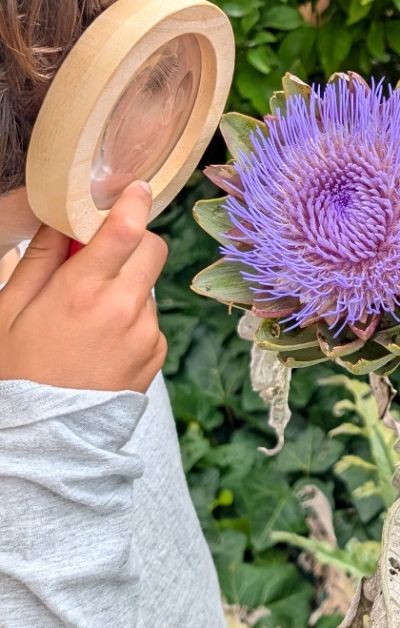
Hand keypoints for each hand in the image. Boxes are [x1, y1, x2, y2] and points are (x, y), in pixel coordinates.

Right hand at [0, 182, 168, 392]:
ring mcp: (145, 332)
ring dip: (127, 288)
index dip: (134, 203)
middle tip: (104, 257)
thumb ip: (41, 260)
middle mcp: (122, 308)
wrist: (43, 438)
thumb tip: (60, 218)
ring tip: (89, 319)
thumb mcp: (9, 311)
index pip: (126, 231)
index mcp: (81, 291)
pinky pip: (150, 321)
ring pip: (148, 286)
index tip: (137, 189)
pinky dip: (132, 321)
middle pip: (153, 249)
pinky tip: (101, 343)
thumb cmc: (16, 371)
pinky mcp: (157, 353)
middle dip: (134, 243)